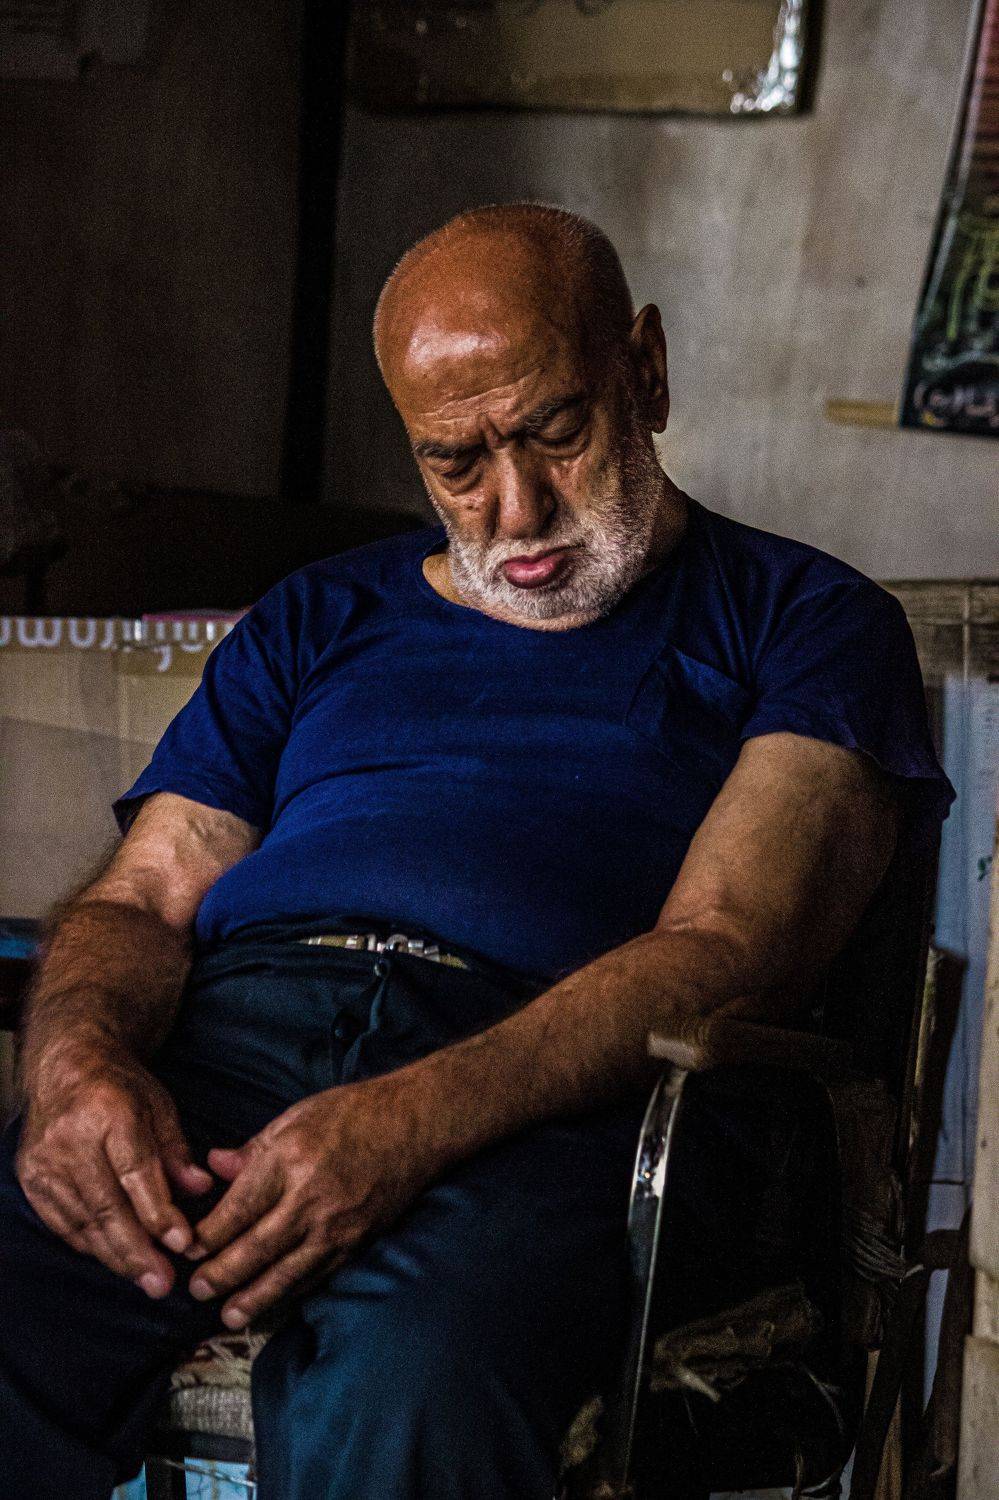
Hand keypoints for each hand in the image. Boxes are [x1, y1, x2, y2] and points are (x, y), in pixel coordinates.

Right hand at [16, 1038, 212, 1295]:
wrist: (64, 1067)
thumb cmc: (120, 1087)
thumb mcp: (159, 1106)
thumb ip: (177, 1151)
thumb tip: (200, 1190)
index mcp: (108, 1112)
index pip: (136, 1173)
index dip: (159, 1213)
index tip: (183, 1243)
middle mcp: (70, 1139)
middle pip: (106, 1206)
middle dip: (137, 1251)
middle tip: (163, 1283)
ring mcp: (44, 1161)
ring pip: (83, 1222)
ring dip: (116, 1256)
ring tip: (147, 1280)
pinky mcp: (30, 1178)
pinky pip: (63, 1224)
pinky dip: (91, 1244)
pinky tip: (116, 1258)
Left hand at [185, 1075, 434, 1329]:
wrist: (416, 1123)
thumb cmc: (354, 1112)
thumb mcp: (296, 1116)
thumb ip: (253, 1149)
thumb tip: (213, 1167)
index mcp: (289, 1159)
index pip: (237, 1209)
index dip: (207, 1235)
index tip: (186, 1248)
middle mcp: (310, 1197)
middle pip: (256, 1247)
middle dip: (222, 1274)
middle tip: (196, 1290)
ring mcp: (337, 1224)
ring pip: (286, 1272)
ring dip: (254, 1297)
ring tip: (229, 1316)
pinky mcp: (358, 1240)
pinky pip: (317, 1273)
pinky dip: (293, 1291)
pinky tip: (275, 1302)